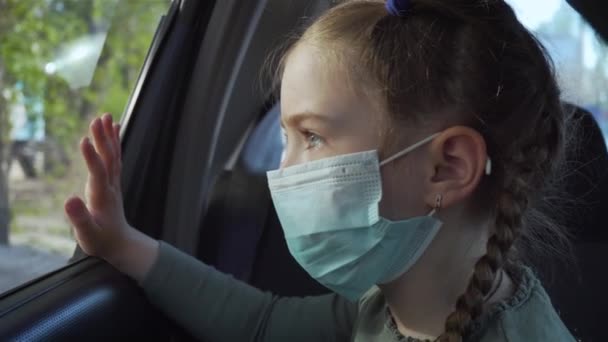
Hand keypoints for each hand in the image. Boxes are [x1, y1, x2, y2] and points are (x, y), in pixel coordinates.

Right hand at [64, 114, 131, 262]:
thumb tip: (69, 199)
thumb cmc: (101, 241)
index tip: (84, 140)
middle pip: (108, 159)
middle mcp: (110, 186)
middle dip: (102, 139)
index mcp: (102, 197)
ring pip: (114, 156)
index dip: (91, 157)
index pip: (98, 173)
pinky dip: (114, 142)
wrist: (121, 244)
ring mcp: (114, 182)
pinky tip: (115, 127)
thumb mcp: (88, 235)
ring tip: (106, 116)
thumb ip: (79, 219)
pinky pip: (116, 158)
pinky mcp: (113, 181)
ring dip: (110, 136)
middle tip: (97, 119)